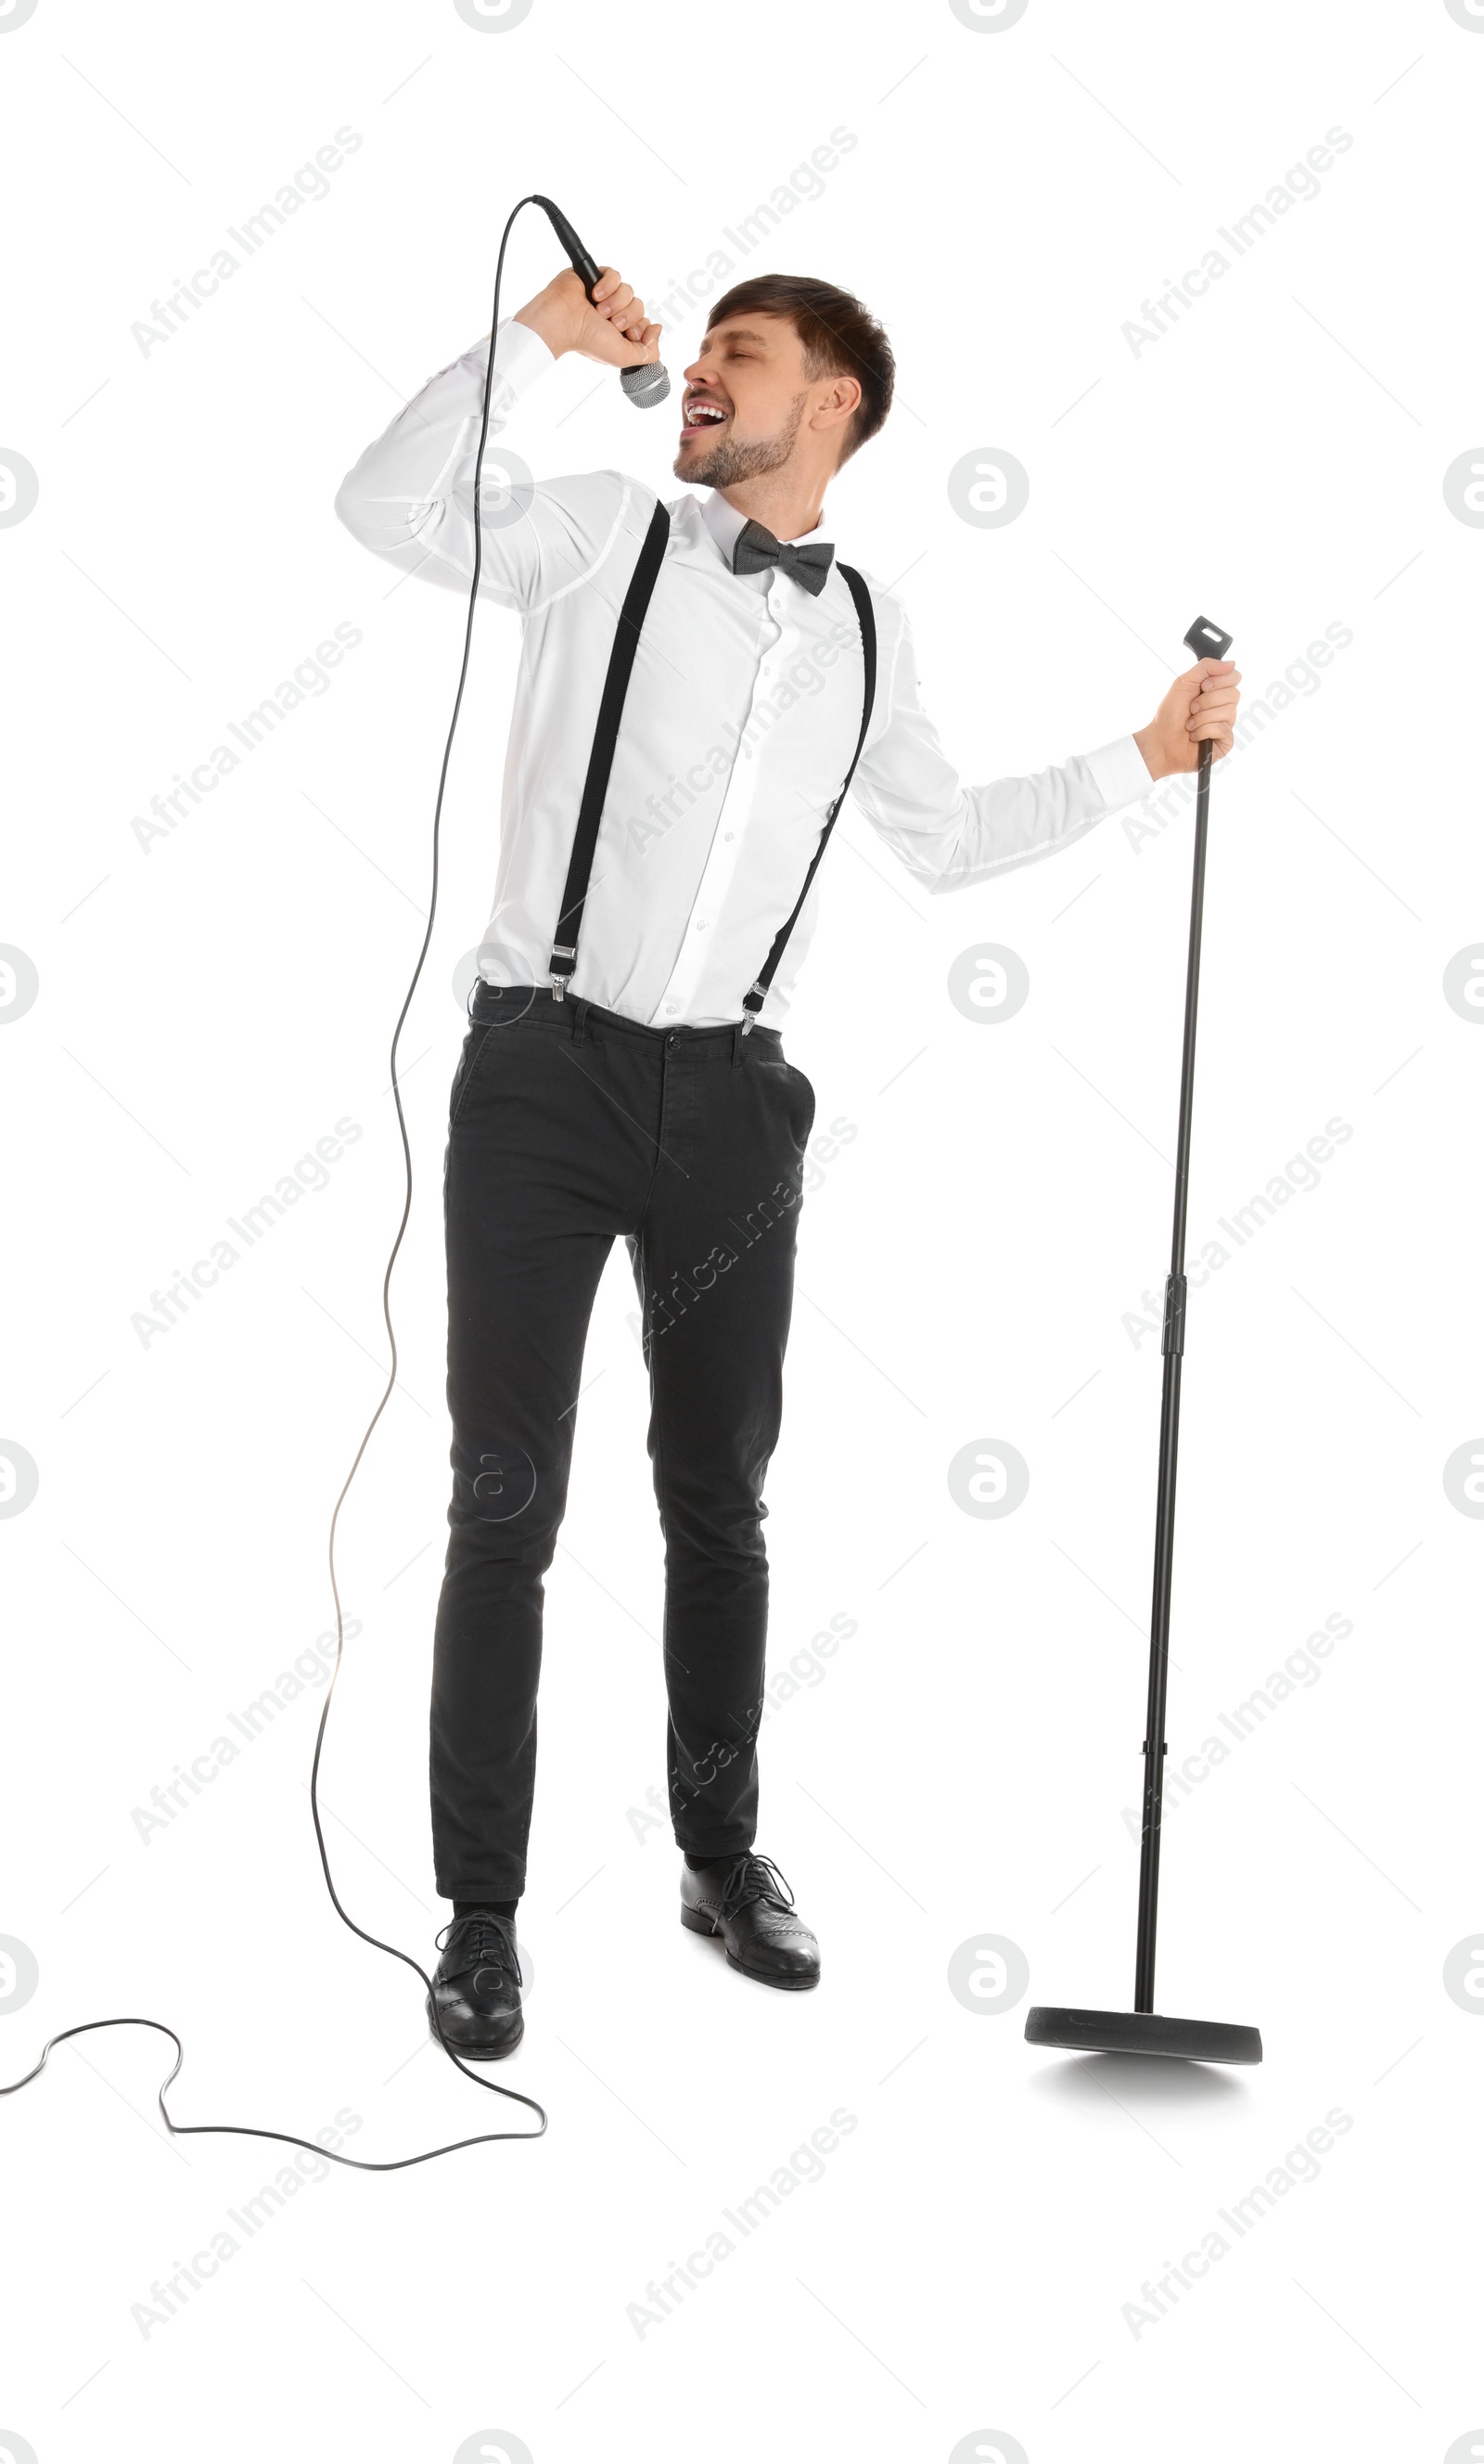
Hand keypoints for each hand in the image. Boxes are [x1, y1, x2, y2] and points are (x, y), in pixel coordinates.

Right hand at [514, 266, 661, 369]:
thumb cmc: (588, 341)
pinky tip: (595, 294)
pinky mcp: (597, 277)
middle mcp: (614, 314)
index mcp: (620, 332)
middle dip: (627, 316)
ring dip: (616, 302)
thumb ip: (648, 353)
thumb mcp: (624, 357)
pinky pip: (616, 275)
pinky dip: (608, 285)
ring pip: (629, 290)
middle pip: (639, 306)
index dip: (640, 328)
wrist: (563, 322)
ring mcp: (606, 296)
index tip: (628, 334)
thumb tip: (657, 330)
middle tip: (609, 323)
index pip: (644, 323)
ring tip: (599, 310)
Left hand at [1134, 657, 1240, 781]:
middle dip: (1207, 701)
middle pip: (1234, 694)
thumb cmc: (1170, 715)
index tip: (1203, 687)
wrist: (1160, 741)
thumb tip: (1231, 663)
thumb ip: (1206, 667)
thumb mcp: (1185, 682)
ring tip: (1190, 724)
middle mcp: (1224, 706)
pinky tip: (1194, 736)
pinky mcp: (1225, 742)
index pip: (1235, 677)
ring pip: (1229, 712)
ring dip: (1202, 717)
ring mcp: (1226, 724)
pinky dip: (1203, 731)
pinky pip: (1222, 730)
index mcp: (1216, 691)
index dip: (1219, 681)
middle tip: (1192, 708)